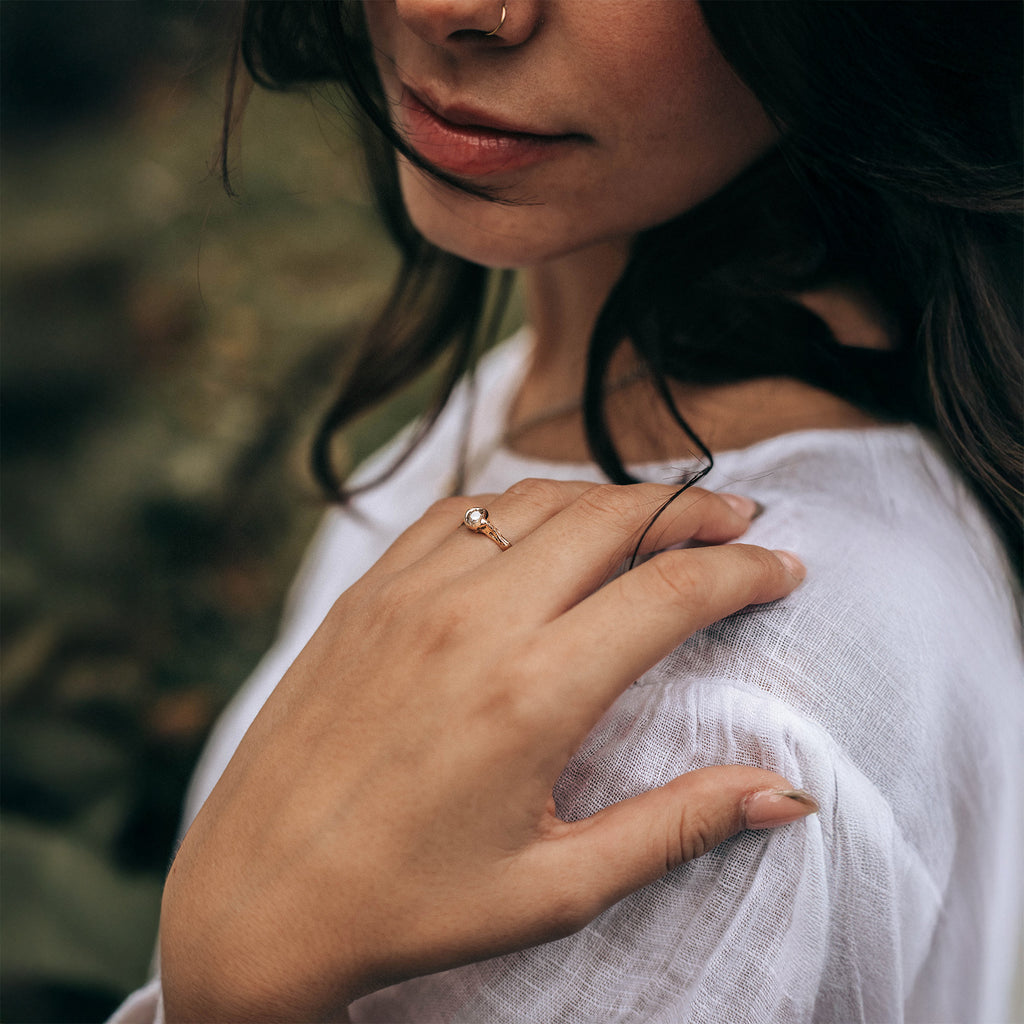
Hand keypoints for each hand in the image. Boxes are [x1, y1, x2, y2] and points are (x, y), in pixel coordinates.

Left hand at [160, 479, 812, 1021]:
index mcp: (533, 692)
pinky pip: (461, 512)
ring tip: (655, 520)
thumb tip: (786, 793)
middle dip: (693, 512)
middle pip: (612, 517)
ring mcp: (411, 593)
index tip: (785, 569)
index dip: (745, 571)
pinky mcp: (367, 592)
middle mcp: (474, 619)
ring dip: (611, 498)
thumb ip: (677, 825)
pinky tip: (544, 526)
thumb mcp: (558, 887)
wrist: (255, 896)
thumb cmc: (408, 907)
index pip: (672, 589)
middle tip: (741, 524)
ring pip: (538, 499)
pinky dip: (523, 504)